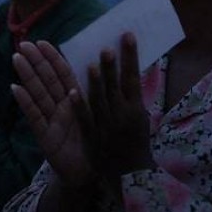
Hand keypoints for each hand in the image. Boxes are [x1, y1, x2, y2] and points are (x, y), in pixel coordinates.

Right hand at [11, 41, 96, 187]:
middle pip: (47, 81)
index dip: (53, 58)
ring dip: (27, 76)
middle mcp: (61, 107)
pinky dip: (25, 103)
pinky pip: (34, 117)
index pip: (63, 74)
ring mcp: (51, 120)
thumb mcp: (98, 114)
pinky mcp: (45, 137)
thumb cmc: (95, 141)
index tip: (42, 42)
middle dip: (36, 62)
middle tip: (24, 44)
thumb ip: (96, 93)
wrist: (90, 173)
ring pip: (38, 94)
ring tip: (17, 58)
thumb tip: (99, 64)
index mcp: (76, 100)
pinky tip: (15, 88)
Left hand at [87, 32, 154, 177]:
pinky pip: (84, 119)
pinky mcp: (92, 137)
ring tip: (92, 65)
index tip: (128, 36)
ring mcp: (106, 126)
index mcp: (135, 108)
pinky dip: (78, 106)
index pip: (133, 77)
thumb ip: (131, 95)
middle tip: (107, 47)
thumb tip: (126, 68)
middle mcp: (122, 115)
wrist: (130, 175)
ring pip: (100, 100)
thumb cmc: (136, 141)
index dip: (130, 56)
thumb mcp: (140, 117)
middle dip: (111, 66)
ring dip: (96, 83)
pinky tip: (72, 92)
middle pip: (115, 87)